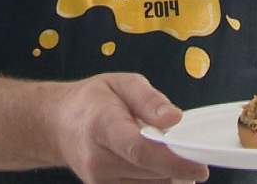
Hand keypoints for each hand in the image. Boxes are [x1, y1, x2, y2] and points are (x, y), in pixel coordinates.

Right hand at [48, 73, 208, 183]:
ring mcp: (99, 181)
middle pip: (151, 173)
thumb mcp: (121, 83)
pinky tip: (157, 168)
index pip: (138, 150)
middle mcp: (98, 160)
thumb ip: (149, 99)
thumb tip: (175, 119)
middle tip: (190, 152)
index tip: (199, 166)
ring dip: (169, 176)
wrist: (57, 125)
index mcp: (102, 125)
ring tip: (167, 154)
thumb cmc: (92, 101)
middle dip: (178, 167)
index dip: (173, 161)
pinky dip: (156, 182)